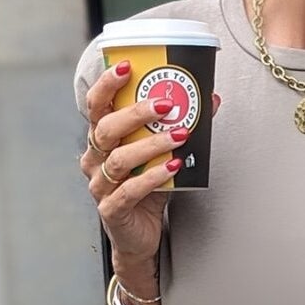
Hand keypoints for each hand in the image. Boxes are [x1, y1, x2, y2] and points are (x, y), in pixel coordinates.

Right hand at [79, 62, 221, 263]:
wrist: (141, 237)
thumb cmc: (147, 192)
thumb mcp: (161, 156)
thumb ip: (177, 128)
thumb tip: (211, 98)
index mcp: (100, 141)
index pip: (95, 106)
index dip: (106, 85)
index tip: (126, 67)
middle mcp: (94, 160)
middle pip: (105, 129)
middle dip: (136, 113)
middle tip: (166, 104)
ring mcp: (100, 186)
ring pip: (119, 159)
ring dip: (152, 144)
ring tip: (179, 135)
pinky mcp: (112, 210)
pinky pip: (130, 190)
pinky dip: (154, 177)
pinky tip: (173, 167)